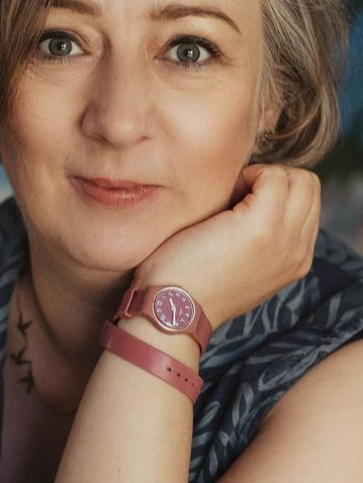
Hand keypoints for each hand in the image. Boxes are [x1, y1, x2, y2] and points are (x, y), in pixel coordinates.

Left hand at [131, 164, 320, 328]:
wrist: (173, 308)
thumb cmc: (189, 279)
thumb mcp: (238, 262)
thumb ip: (260, 237)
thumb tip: (250, 196)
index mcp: (295, 258)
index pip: (307, 200)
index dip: (273, 189)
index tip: (238, 202)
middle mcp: (298, 251)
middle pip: (309, 185)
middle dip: (272, 178)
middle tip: (235, 195)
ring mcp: (284, 240)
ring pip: (299, 179)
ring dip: (262, 176)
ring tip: (230, 199)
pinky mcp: (262, 228)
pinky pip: (274, 176)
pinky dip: (247, 174)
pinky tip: (222, 198)